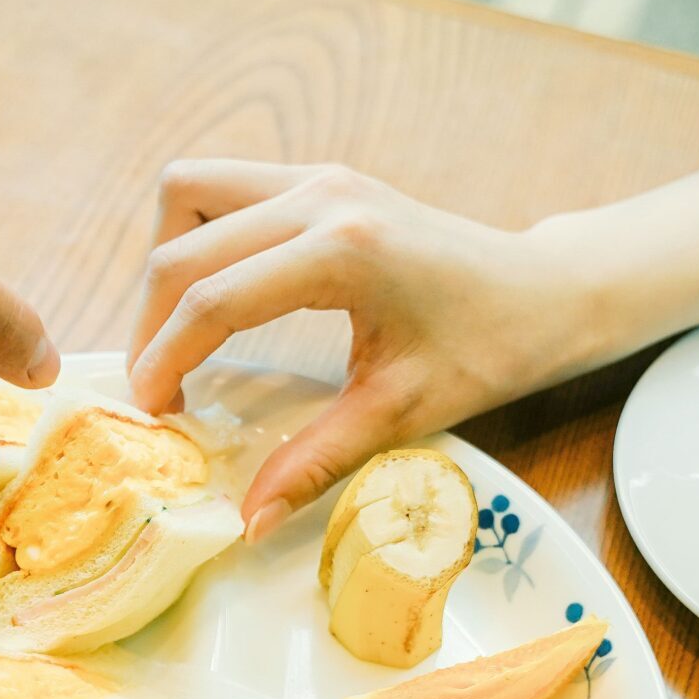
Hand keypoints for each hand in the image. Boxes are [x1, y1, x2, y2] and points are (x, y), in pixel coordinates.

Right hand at [127, 162, 595, 538]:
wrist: (547, 291)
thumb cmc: (490, 348)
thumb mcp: (403, 410)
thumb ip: (317, 461)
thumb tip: (249, 521)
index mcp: (344, 250)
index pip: (215, 299)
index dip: (166, 358)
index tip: (151, 412)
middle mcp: (321, 196)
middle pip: (185, 245)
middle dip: (152, 321)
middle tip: (157, 390)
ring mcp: (318, 177)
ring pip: (191, 191)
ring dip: (166, 262)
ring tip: (175, 335)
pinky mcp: (320, 178)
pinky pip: (223, 188)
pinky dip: (199, 238)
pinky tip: (213, 297)